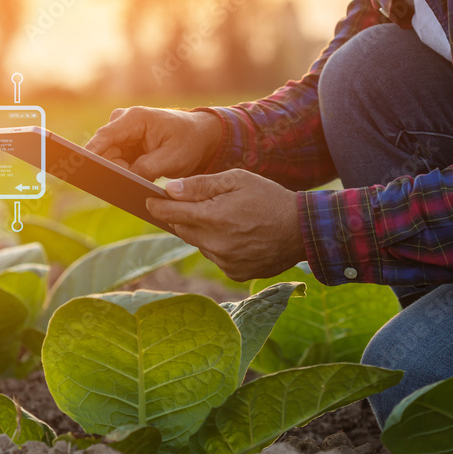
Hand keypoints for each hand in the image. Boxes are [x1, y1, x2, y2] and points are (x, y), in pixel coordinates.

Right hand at [85, 107, 222, 179]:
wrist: (200, 137)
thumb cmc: (188, 142)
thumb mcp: (172, 158)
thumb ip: (146, 168)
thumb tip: (125, 178)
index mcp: (134, 118)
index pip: (105, 137)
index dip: (90, 153)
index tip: (80, 168)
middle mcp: (123, 122)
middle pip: (105, 152)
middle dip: (113, 170)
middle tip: (128, 185)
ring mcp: (123, 133)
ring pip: (110, 160)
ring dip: (122, 172)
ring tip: (144, 177)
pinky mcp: (125, 144)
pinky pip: (117, 162)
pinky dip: (126, 172)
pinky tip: (140, 177)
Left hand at [146, 169, 305, 281]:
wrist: (303, 230)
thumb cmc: (269, 198)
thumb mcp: (236, 180)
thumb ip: (200, 185)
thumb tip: (169, 189)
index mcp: (212, 217)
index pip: (170, 213)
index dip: (157, 206)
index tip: (149, 201)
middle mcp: (214, 244)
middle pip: (182, 230)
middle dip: (181, 217)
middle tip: (188, 205)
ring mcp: (224, 262)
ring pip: (199, 244)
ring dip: (203, 232)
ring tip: (224, 219)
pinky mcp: (234, 273)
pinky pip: (216, 258)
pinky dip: (219, 246)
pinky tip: (237, 235)